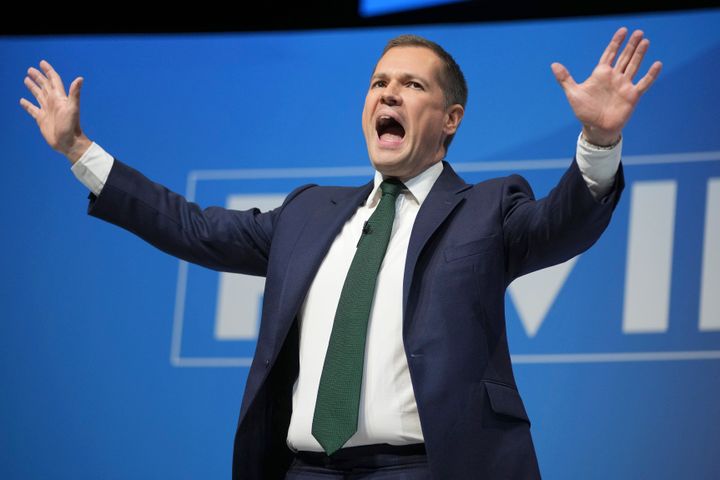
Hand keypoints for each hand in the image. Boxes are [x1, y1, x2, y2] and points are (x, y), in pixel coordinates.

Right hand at [19, 60, 90, 163]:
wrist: (69, 143)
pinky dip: (27, 105)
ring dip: (33, 87)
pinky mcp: (41, 119)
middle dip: (38, 77)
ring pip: (38, 95)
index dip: (48, 71)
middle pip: (44, 86)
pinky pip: (32, 109)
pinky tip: (22, 101)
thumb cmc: (72, 126)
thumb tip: (80, 78)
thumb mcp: (73, 108)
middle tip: (30, 69)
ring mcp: (47, 110)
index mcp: (59, 97)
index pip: (53, 80)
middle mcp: (53, 102)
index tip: (42, 63)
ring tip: (26, 79)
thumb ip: (75, 93)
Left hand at [551, 27, 662, 145]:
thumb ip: (565, 78)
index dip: (615, 43)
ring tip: (645, 41)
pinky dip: (651, 74)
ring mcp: (624, 85)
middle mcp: (614, 77)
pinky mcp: (632, 95)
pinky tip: (657, 64)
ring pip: (634, 66)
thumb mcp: (573, 93)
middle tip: (638, 32)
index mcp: (601, 74)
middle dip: (631, 45)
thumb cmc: (584, 112)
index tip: (622, 31)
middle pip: (624, 57)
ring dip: (639, 54)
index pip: (609, 54)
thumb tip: (553, 64)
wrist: (596, 128)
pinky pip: (644, 83)